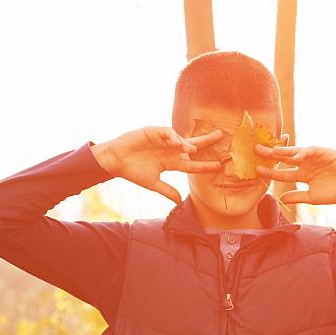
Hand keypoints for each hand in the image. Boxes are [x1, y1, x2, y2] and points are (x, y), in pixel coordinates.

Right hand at [91, 127, 222, 203]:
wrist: (114, 160)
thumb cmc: (132, 172)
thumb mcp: (152, 183)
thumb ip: (167, 190)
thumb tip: (179, 202)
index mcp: (172, 163)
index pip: (193, 164)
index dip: (205, 165)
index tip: (219, 166)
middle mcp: (170, 151)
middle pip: (193, 145)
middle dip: (207, 141)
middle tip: (221, 136)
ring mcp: (163, 141)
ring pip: (181, 140)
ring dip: (188, 144)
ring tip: (192, 150)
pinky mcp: (153, 132)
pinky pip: (168, 132)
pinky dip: (174, 136)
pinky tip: (177, 142)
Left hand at [256, 145, 335, 204]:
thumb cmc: (335, 194)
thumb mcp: (312, 197)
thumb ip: (297, 196)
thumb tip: (282, 199)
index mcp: (302, 175)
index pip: (283, 172)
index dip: (271, 172)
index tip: (257, 170)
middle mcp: (306, 164)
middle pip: (285, 158)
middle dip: (272, 155)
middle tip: (256, 151)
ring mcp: (314, 157)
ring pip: (296, 152)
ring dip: (285, 151)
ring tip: (273, 150)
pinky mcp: (325, 152)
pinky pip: (312, 150)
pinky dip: (304, 152)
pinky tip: (295, 155)